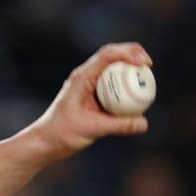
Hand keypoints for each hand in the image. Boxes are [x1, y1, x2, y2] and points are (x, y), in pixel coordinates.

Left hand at [28, 42, 151, 159]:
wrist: (45, 142)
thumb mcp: (92, 129)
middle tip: (150, 65)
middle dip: (132, 55)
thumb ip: (118, 125)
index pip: (107, 56)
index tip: (144, 63)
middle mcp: (85, 77)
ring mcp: (89, 86)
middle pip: (112, 57)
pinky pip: (113, 88)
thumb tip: (144, 123)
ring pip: (113, 71)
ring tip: (147, 78)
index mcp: (81, 78)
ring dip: (129, 71)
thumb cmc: (62, 133)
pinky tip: (138, 98)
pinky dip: (125, 89)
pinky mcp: (93, 97)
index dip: (128, 53)